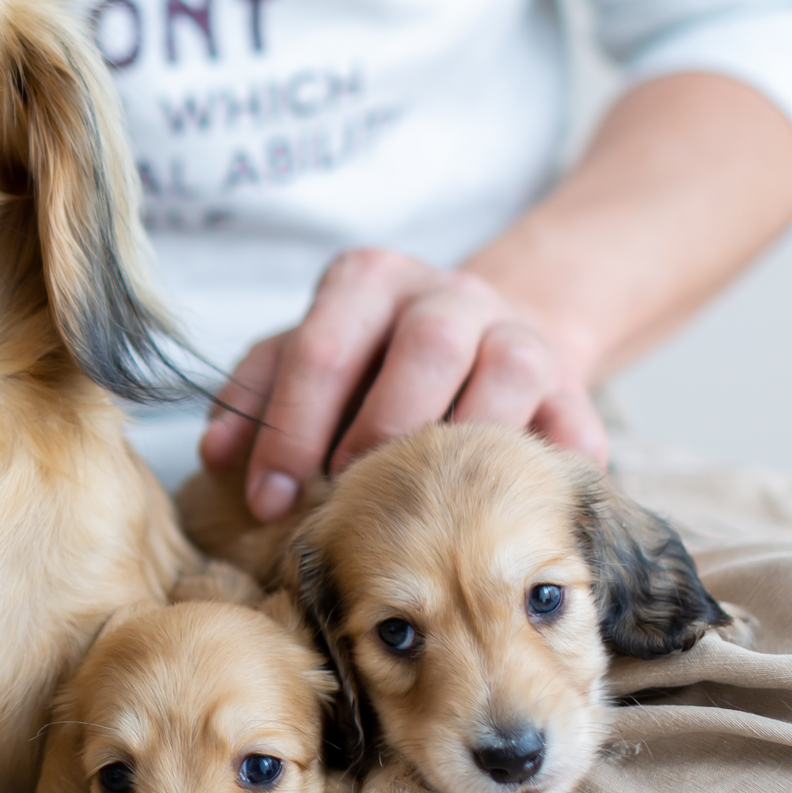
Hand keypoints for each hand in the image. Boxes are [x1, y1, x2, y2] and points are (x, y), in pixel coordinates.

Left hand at [198, 248, 605, 521]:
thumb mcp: (306, 358)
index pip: (325, 346)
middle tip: (348, 494)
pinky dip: (547, 468)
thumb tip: (216, 453)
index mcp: (371, 280)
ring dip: (465, 439)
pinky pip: (575, 427)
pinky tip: (509, 511)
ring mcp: (521, 335)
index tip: (267, 500)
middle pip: (427, 344)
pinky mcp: (574, 387)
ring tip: (427, 503)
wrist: (484, 336)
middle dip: (382, 429)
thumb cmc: (372, 361)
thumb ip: (257, 394)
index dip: (290, 430)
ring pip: (511, 367)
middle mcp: (450, 294)